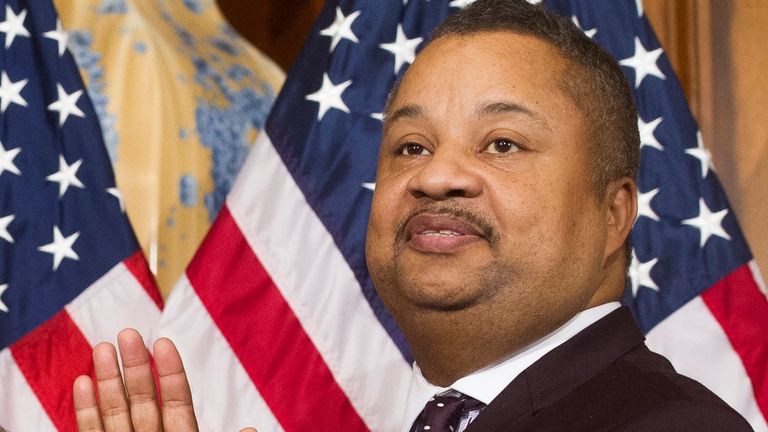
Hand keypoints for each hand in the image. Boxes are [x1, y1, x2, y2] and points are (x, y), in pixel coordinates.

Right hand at [73, 328, 198, 430]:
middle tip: (128, 333)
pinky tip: (82, 381)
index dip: (172, 373)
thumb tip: (235, 417)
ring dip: (108, 378)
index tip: (163, 342)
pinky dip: (87, 409)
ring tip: (103, 347)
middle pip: (144, 399)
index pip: (178, 402)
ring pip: (116, 410)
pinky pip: (92, 431)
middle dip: (136, 366)